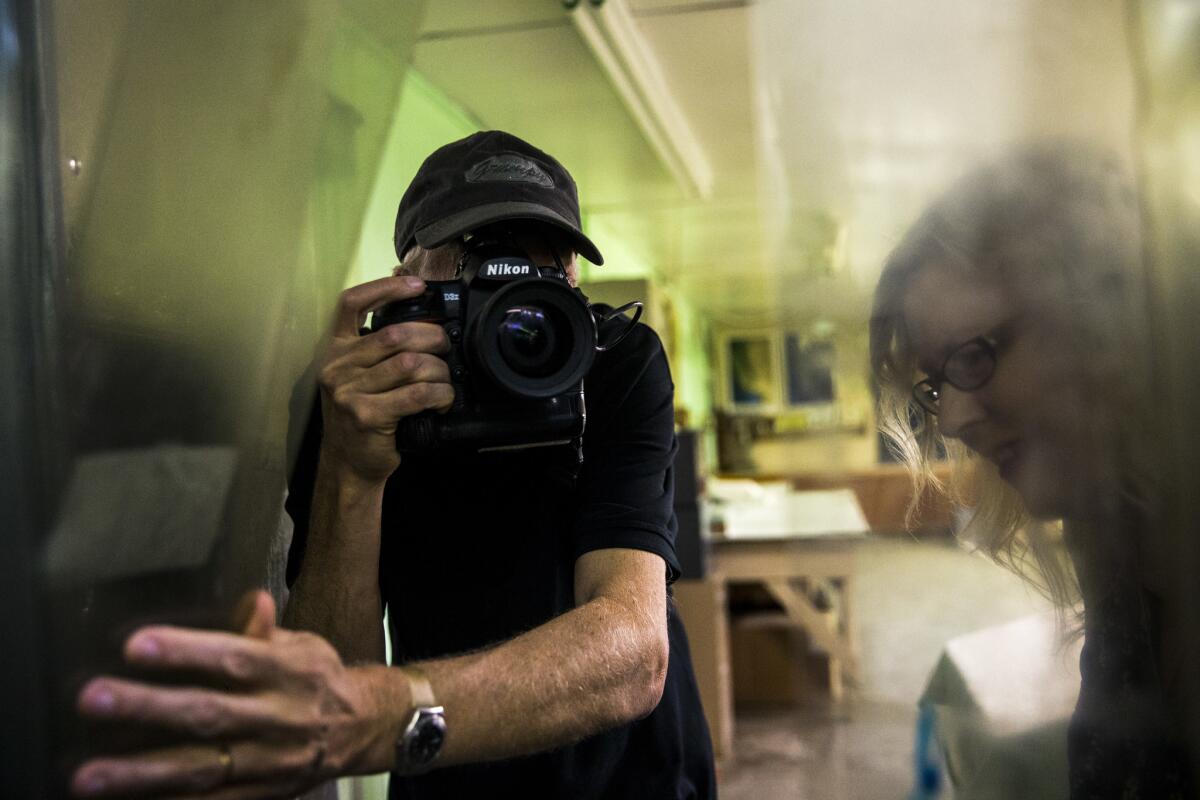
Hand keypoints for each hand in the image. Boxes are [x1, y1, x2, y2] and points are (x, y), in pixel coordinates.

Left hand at [72, 592, 403, 798]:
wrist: (365, 729)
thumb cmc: (318, 679)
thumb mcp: (303, 646)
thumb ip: (265, 632)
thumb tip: (251, 600)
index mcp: (288, 671)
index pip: (233, 658)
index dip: (186, 652)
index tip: (135, 645)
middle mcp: (277, 717)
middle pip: (207, 714)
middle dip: (147, 708)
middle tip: (93, 699)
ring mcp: (267, 761)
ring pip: (200, 769)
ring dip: (141, 773)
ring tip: (87, 776)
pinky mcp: (261, 794)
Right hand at [317, 275, 452, 483]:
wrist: (347, 464)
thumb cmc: (360, 417)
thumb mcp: (357, 377)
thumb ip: (376, 351)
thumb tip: (419, 319)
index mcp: (334, 350)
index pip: (352, 304)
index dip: (386, 288)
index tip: (416, 285)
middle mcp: (337, 367)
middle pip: (396, 334)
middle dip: (432, 338)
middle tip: (445, 349)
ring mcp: (349, 392)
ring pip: (411, 364)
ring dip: (439, 371)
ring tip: (444, 381)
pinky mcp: (368, 415)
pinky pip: (417, 394)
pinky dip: (439, 395)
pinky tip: (443, 400)